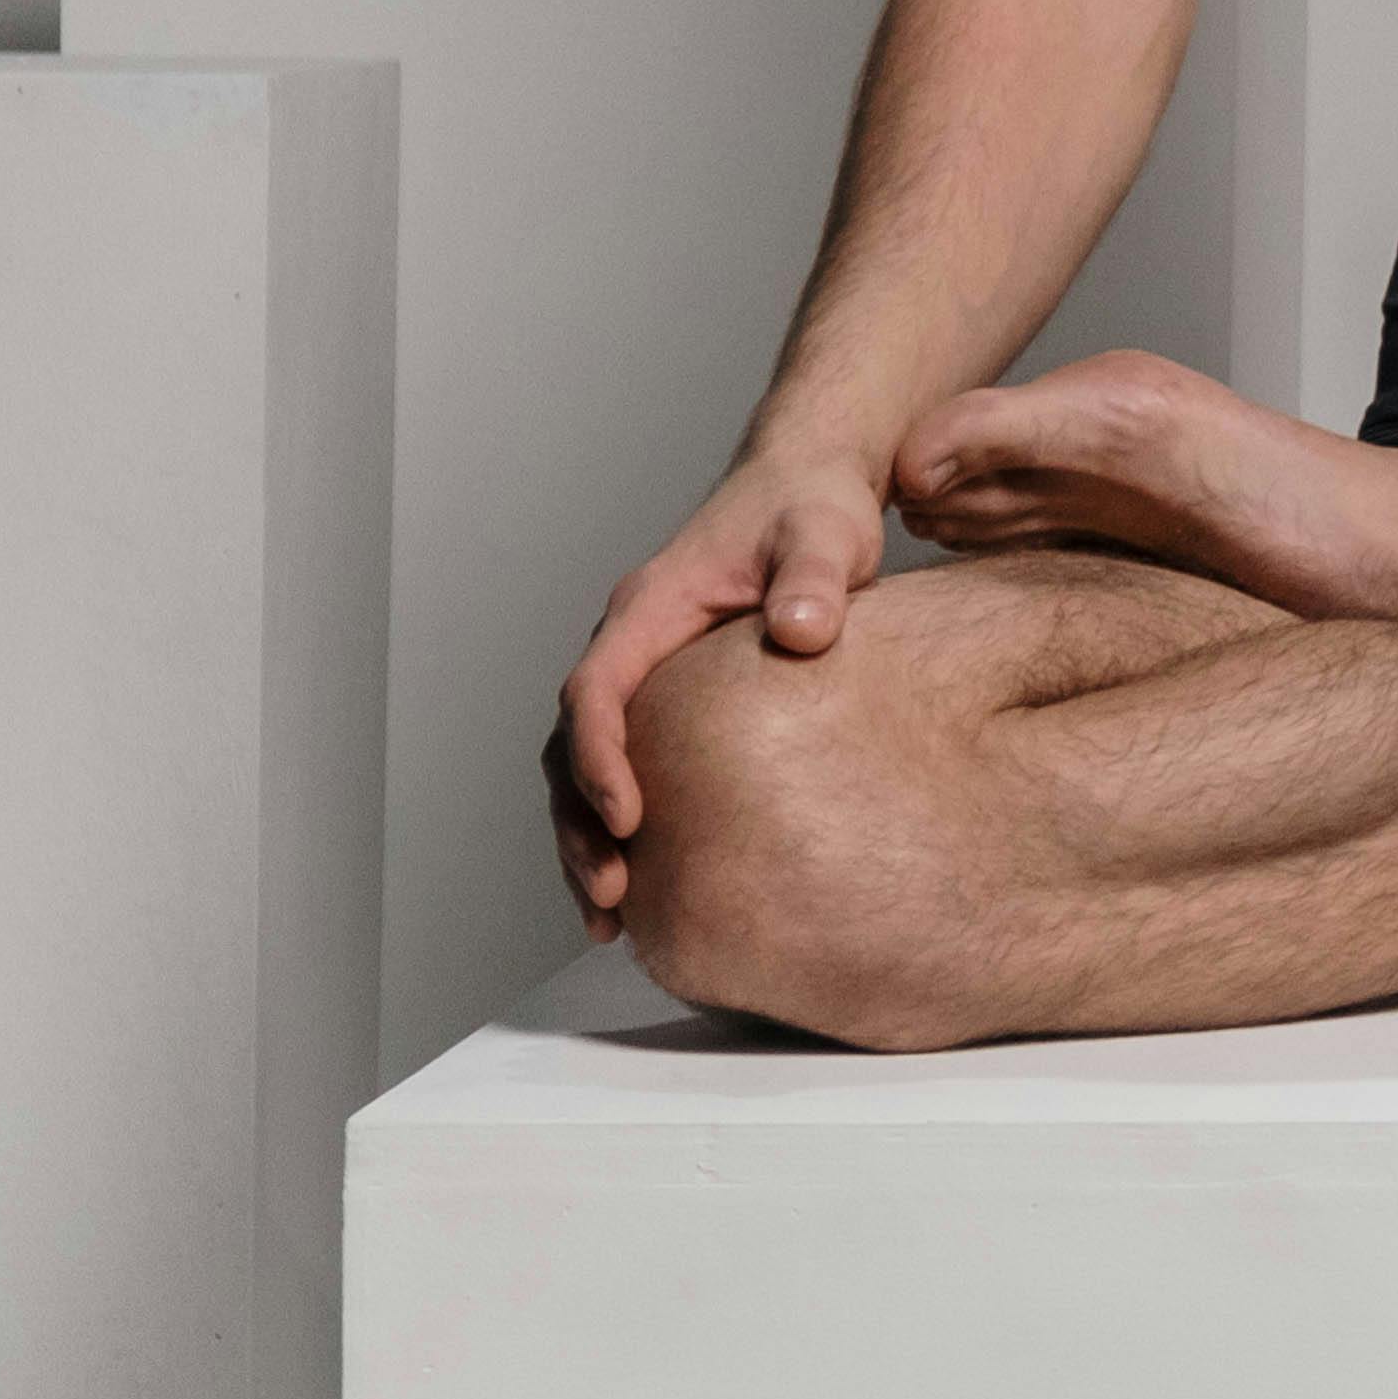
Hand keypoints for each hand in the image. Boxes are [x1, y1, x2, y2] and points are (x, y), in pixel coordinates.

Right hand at [547, 441, 889, 935]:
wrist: (809, 481)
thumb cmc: (813, 505)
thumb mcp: (825, 533)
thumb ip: (814, 578)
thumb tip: (801, 631)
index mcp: (651, 606)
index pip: (597, 688)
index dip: (600, 756)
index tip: (625, 818)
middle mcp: (632, 642)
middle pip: (572, 742)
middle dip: (580, 823)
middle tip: (611, 894)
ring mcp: (644, 670)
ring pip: (583, 765)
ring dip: (586, 839)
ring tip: (611, 917)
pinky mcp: (667, 697)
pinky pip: (623, 764)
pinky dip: (618, 825)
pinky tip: (644, 886)